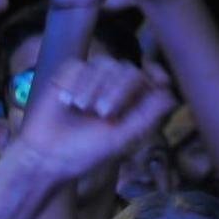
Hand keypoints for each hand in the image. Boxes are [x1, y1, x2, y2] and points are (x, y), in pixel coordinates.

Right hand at [14, 55, 175, 181]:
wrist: (46, 155)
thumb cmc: (84, 153)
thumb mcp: (123, 139)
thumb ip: (148, 117)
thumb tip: (172, 95)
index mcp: (132, 105)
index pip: (151, 79)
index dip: (156, 74)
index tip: (155, 77)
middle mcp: (114, 89)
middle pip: (129, 69)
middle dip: (118, 90)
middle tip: (102, 113)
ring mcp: (91, 80)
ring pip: (104, 63)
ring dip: (94, 87)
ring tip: (81, 109)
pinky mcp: (68, 76)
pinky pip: (79, 65)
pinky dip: (74, 83)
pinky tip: (67, 102)